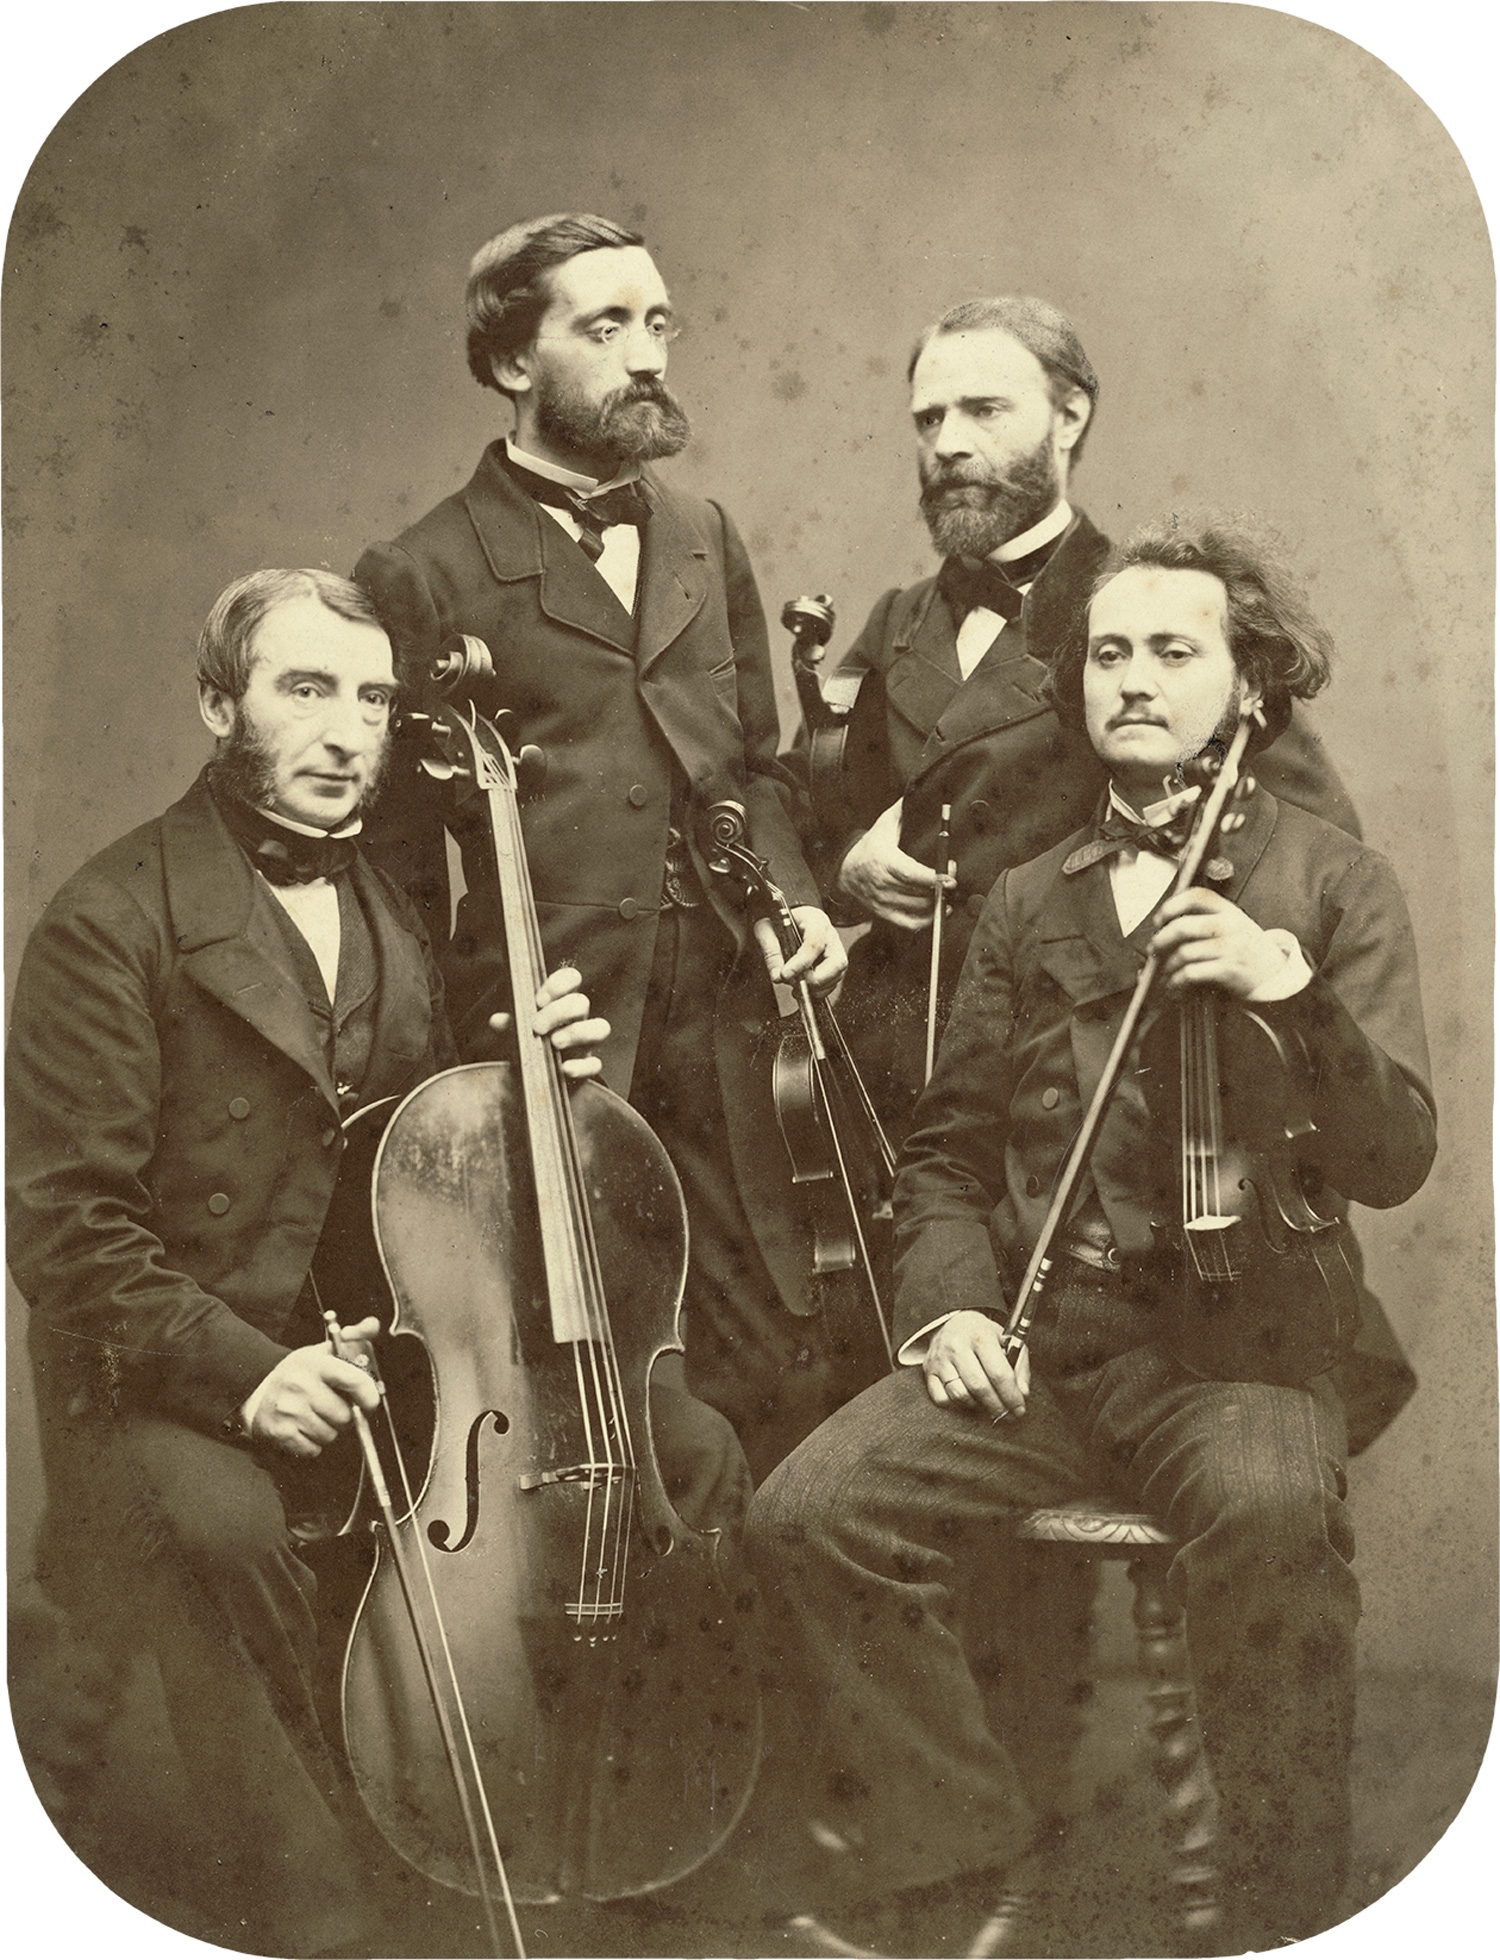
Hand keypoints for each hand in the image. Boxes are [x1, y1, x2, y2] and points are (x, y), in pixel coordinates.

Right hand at [246, 1315, 381, 1456]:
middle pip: (344, 1416)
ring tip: (316, 1415)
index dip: (368, 1394)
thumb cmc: (299, 1372)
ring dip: (328, 1430)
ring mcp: (288, 1411)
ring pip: (330, 1435)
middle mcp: (300, 1386)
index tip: (370, 1401)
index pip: (352, 1380)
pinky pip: (313, 1449)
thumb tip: (374, 1325)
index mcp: (316, 1363)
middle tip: (332, 1406)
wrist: (257, 1390)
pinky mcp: (279, 1433)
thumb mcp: (323, 1350)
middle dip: (344, 1415)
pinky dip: (313, 1444)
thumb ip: (354, 1337)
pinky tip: (304, 1428)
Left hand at [487, 966, 610, 1079]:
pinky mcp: (586, 1068)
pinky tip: (564, 1069)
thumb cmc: (522, 1047)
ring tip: (554, 1043)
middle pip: (581, 1003)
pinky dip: (581, 1066)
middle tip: (538, 1027)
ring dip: (577, 1033)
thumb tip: (498, 1021)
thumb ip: (508, 1025)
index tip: (539, 1000)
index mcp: (559, 1002)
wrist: (524, 1081)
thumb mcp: (512, 1033)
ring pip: (600, 1028)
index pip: (570, 979)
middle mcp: (576, 1020)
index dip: (559, 984)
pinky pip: (594, 1064)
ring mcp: (584, 1044)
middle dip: (559, 1012)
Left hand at [754, 907, 846, 997]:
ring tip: (797, 988)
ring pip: (838, 974)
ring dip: (818, 987)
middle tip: (797, 984)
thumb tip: (778, 975)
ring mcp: (835, 950)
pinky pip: (833, 982)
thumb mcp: (767, 929)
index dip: (801, 962)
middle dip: (817, 979)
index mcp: (815, 920)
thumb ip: (770, 951)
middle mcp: (830, 935)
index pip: (815, 943)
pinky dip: (819, 990)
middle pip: (837, 961)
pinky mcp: (833, 964)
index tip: (786, 974)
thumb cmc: (779, 921)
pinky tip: (804, 988)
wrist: (786, 921)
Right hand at [836, 800, 944, 929]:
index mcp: (884, 862)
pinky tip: (937, 910)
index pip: (911, 874)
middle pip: (918, 894)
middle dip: (941, 889)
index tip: (951, 876)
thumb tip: (919, 791)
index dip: (934, 878)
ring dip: (937, 904)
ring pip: (917, 909)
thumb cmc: (869, 846)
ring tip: (948, 894)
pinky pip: (909, 924)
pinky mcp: (884, 914)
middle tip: (953, 880)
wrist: (844, 870)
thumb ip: (902, 811)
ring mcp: (883, 902)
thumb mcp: (883, 826)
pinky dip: (926, 920)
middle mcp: (882, 885)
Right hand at [921, 1310, 1030, 1419]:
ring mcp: (940, 1359)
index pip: (998, 1373)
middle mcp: (957, 1346)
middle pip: (979, 1387)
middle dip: (997, 1406)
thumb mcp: (1007, 1340)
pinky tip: (969, 1399)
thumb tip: (1022, 1393)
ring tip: (989, 1405)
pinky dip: (957, 1404)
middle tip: (1008, 1415)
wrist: (953, 1322)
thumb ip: (1019, 1365)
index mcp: (980, 1335)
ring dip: (978, 1406)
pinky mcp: (928, 1370)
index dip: (1011, 1395)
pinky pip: (942, 1399)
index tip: (1020, 1409)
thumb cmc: (983, 1335)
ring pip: (960, 1395)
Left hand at [1150, 889, 1291, 998]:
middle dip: (1161, 939)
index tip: (1159, 919)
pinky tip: (1175, 986)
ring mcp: (1230, 947)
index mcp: (1229, 911)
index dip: (1172, 905)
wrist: (1275, 974)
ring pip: (1184, 953)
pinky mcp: (1229, 969)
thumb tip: (1166, 927)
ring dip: (1168, 967)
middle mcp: (1230, 925)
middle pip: (1183, 926)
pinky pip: (1191, 973)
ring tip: (1166, 974)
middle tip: (1154, 949)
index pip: (1197, 896)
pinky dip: (1177, 982)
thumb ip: (1208, 920)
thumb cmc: (1248, 950)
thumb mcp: (1234, 925)